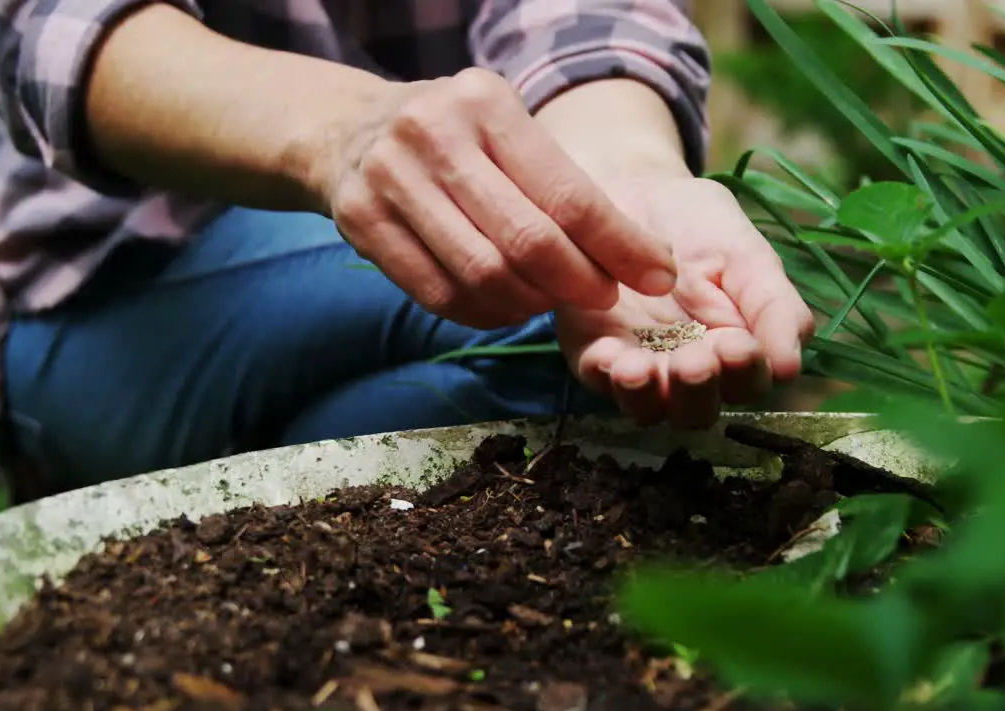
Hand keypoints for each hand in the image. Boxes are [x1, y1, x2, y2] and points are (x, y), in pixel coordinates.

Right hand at [318, 68, 679, 328]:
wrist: (348, 129)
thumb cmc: (453, 137)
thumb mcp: (503, 128)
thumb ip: (557, 182)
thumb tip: (639, 259)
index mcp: (485, 103)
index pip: (567, 192)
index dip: (619, 245)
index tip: (657, 275)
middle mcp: (433, 133)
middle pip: (526, 240)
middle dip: (578, 282)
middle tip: (602, 298)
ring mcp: (389, 178)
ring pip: (482, 274)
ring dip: (529, 303)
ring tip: (547, 300)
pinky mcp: (360, 221)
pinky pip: (437, 293)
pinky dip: (483, 313)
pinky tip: (504, 307)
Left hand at [556, 176, 815, 428]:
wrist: (636, 191)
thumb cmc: (701, 226)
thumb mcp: (747, 256)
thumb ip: (775, 307)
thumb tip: (789, 369)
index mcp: (735, 351)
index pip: (748, 382)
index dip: (746, 372)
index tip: (738, 346)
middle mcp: (687, 370)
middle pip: (696, 409)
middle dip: (696, 391)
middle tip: (694, 361)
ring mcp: (638, 365)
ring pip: (645, 406)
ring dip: (645, 394)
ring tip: (641, 369)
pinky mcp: (592, 350)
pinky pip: (595, 375)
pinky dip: (602, 371)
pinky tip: (608, 353)